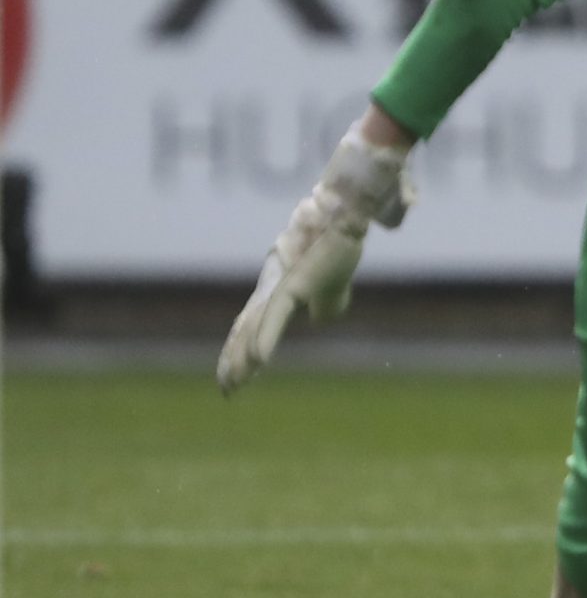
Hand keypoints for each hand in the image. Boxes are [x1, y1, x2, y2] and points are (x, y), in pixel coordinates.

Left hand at [216, 125, 416, 393]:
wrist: (349, 207)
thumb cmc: (346, 229)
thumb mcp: (337, 276)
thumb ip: (329, 299)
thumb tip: (320, 318)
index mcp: (284, 283)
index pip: (258, 318)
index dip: (245, 343)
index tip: (237, 369)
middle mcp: (276, 285)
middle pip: (249, 328)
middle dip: (236, 359)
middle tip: (226, 389)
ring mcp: (283, 285)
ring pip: (256, 329)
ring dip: (243, 358)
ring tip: (232, 385)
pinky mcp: (295, 285)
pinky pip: (275, 319)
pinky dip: (265, 341)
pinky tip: (257, 362)